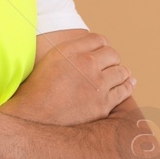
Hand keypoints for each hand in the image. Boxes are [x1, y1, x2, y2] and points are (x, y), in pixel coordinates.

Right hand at [1, 32, 134, 126]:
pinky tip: (127, 84)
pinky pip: (124, 90)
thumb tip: (85, 49)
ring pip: (121, 71)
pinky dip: (127, 85)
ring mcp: (96, 84)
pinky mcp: (103, 104)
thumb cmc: (34, 92)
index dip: (102, 46)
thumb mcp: (47, 62)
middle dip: (111, 59)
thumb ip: (68, 52)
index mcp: (68, 51)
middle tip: (108, 65)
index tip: (101, 53)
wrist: (32, 118)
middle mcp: (84, 64)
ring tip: (117, 75)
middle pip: (112, 54)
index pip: (98, 39)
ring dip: (120, 73)